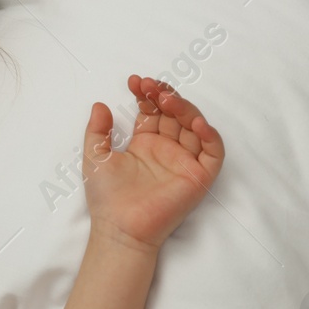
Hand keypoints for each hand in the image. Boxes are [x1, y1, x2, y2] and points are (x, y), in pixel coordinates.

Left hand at [81, 76, 224, 252]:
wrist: (119, 227)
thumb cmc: (107, 197)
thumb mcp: (95, 156)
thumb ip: (96, 130)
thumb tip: (99, 104)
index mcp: (145, 144)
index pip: (153, 111)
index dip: (147, 94)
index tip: (135, 81)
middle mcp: (167, 149)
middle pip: (175, 114)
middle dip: (165, 96)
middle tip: (151, 86)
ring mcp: (184, 162)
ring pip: (195, 126)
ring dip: (184, 108)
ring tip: (166, 98)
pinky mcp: (199, 177)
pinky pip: (212, 152)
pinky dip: (209, 135)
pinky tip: (195, 121)